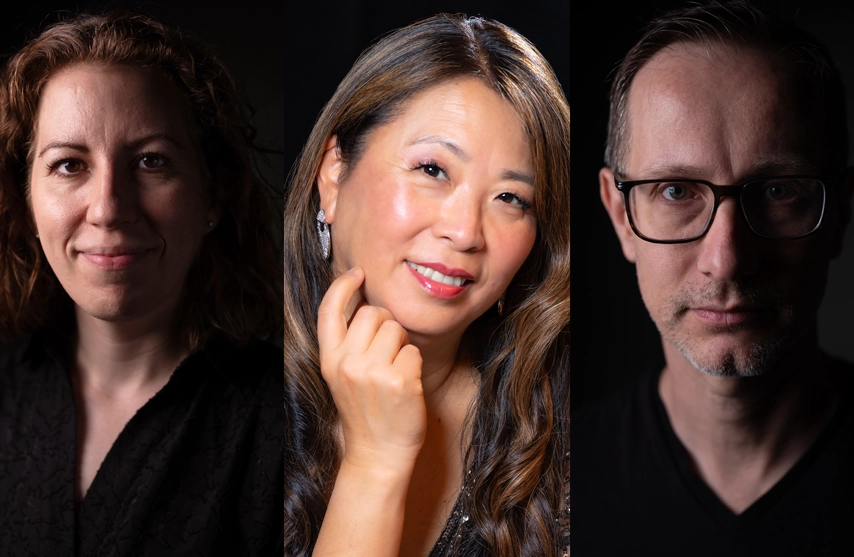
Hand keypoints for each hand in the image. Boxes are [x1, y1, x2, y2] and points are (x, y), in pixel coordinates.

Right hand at [318, 267, 425, 471]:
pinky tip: (404, 386)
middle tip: (385, 352)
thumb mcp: (342, 376)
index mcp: (329, 360)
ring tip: (394, 371)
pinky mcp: (400, 382)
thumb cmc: (365, 411)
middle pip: (372, 313)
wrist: (378, 453)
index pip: (329, 310)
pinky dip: (413, 364)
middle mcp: (348, 364)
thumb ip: (347, 343)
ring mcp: (374, 373)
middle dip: (385, 324)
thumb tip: (365, 304)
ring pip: (396, 329)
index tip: (357, 273)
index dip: (342, 286)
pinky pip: (413, 351)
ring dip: (401, 345)